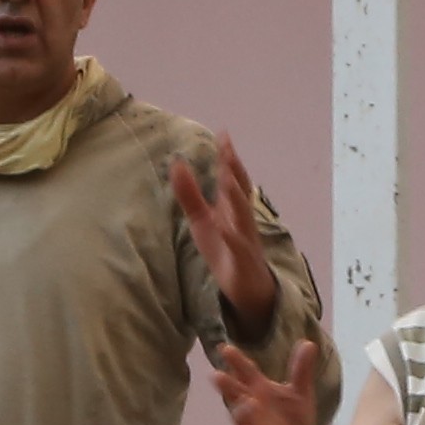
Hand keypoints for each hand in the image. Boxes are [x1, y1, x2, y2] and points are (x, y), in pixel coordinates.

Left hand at [174, 130, 288, 342]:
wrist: (248, 290)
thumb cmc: (225, 251)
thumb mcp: (203, 221)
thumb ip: (190, 194)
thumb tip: (177, 162)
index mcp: (234, 208)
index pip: (233, 178)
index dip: (229, 157)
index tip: (223, 134)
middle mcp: (243, 220)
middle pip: (240, 191)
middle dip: (234, 170)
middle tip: (228, 148)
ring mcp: (245, 240)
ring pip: (243, 215)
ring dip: (236, 196)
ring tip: (227, 177)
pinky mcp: (241, 262)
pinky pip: (238, 247)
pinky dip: (232, 236)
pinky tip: (224, 227)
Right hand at [205, 337, 319, 424]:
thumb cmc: (293, 417)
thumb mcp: (301, 392)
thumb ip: (301, 370)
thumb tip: (309, 343)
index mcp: (259, 387)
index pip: (245, 370)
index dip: (235, 360)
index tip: (224, 348)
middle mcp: (249, 403)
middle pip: (233, 391)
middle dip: (225, 384)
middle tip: (216, 375)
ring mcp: (249, 423)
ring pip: (238, 415)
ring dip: (242, 409)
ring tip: (251, 402)